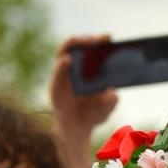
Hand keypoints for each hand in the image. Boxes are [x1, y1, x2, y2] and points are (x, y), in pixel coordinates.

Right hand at [50, 35, 118, 167]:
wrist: (78, 130)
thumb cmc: (94, 114)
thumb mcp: (107, 107)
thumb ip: (111, 100)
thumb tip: (112, 92)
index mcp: (88, 70)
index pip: (92, 50)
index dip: (100, 42)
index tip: (109, 37)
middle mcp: (74, 69)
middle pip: (77, 48)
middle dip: (86, 40)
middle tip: (98, 39)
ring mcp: (63, 76)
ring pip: (63, 54)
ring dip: (72, 46)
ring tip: (82, 42)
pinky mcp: (55, 86)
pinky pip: (57, 73)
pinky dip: (62, 65)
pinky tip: (68, 61)